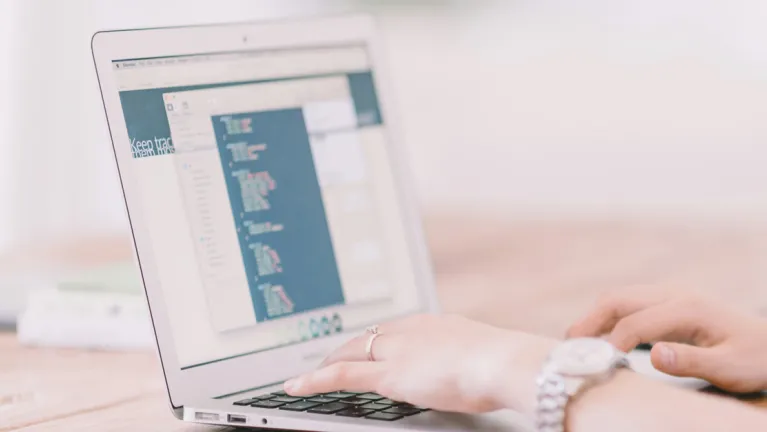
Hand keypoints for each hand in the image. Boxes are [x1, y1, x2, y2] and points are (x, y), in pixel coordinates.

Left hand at [284, 314, 555, 413]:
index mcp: (432, 323)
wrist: (502, 363)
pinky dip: (316, 380)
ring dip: (329, 361)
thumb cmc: (503, 364)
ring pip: (350, 352)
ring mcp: (396, 350)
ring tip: (311, 373)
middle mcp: (409, 330)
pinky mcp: (388, 374)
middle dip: (346, 347)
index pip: (392, 329)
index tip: (367, 345)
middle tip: (330, 357)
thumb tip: (468, 367)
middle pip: (367, 336)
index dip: (374, 339)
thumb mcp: (482, 355)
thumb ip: (464, 357)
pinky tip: (297, 386)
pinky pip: (341, 375)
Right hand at [567, 289, 766, 392]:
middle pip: (619, 299)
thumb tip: (653, 355)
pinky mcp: (668, 302)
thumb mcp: (731, 369)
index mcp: (688, 308)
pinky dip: (608, 317)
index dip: (611, 343)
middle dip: (589, 320)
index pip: (635, 323)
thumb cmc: (755, 359)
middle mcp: (675, 294)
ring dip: (595, 316)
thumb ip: (692, 362)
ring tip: (576, 341)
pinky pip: (629, 304)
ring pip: (620, 298)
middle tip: (569, 345)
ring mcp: (670, 295)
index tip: (596, 364)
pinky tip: (600, 336)